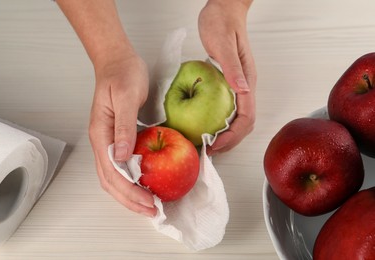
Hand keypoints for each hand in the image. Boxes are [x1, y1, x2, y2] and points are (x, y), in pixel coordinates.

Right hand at [89, 53, 156, 216]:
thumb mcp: (126, 96)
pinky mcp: (118, 138)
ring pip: (114, 177)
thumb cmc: (122, 74)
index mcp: (101, 134)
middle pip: (111, 180)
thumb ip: (124, 126)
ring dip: (130, 194)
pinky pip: (122, 166)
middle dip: (130, 200)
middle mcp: (102, 142)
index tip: (148, 202)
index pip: (112, 172)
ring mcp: (108, 141)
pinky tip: (145, 184)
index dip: (130, 191)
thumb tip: (122, 156)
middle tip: (152, 211)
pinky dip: (132, 181)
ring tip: (148, 205)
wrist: (117, 61)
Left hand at [198, 0, 256, 154]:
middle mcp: (245, 87)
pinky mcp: (229, 84)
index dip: (232, 136)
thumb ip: (233, 68)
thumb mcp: (223, 44)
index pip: (246, 117)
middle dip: (229, 142)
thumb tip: (243, 91)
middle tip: (210, 151)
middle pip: (244, 124)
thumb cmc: (223, 22)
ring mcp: (238, 86)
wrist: (224, 8)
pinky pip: (227, 110)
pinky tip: (207, 127)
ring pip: (237, 119)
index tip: (215, 145)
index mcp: (247, 80)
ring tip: (209, 145)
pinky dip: (219, 123)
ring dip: (225, 135)